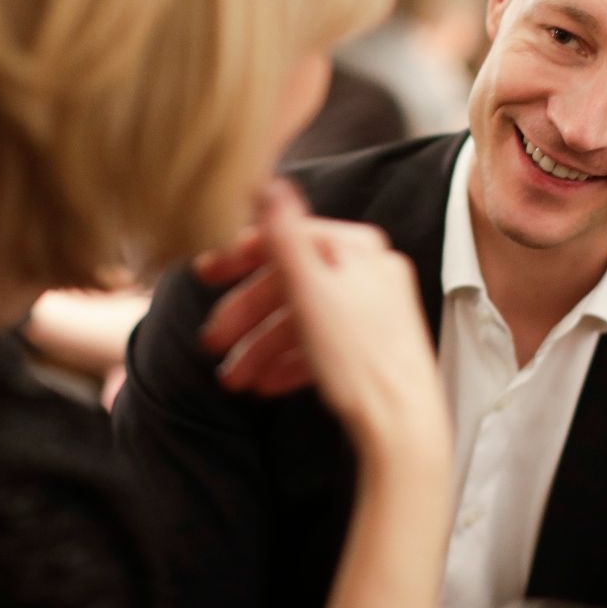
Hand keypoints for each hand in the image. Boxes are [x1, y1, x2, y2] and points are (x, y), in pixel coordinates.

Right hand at [194, 197, 392, 398]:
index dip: (240, 257)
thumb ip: (285, 236)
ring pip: (302, 319)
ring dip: (261, 347)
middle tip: (210, 342)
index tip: (204, 275)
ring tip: (233, 381)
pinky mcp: (373, 348)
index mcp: (357, 249)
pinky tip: (265, 387)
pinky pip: (321, 346)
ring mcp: (373, 311)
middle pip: (291, 283)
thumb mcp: (309, 291)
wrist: (402, 426)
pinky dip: (289, 362)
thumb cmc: (358, 359)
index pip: (287, 238)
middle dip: (246, 315)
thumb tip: (267, 181)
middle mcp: (369, 273)